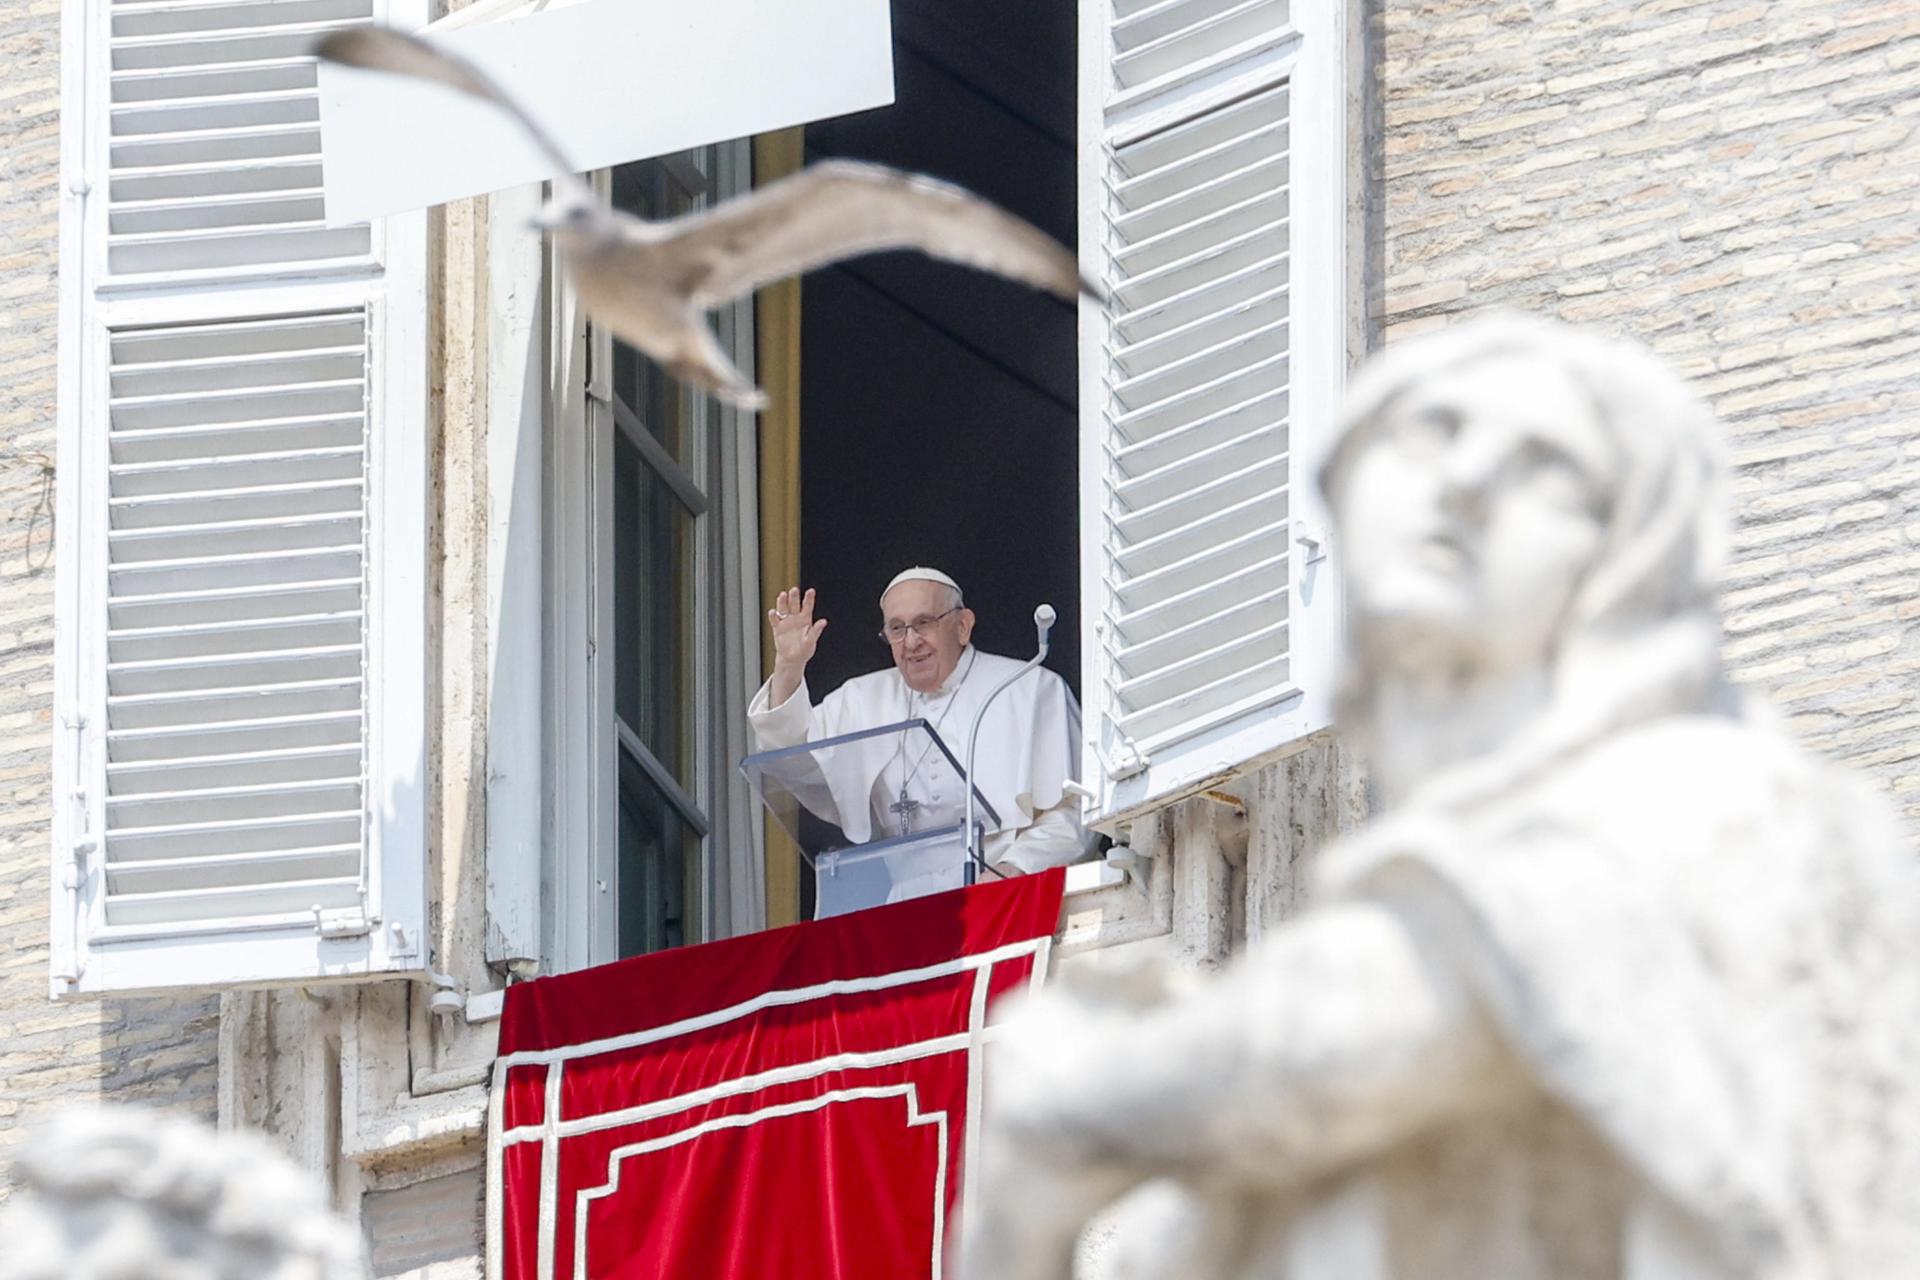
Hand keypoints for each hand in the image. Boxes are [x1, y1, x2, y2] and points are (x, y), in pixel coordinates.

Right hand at [768, 586, 825, 704]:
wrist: (792, 659)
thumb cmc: (804, 650)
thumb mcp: (812, 641)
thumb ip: (816, 631)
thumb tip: (823, 621)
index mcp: (806, 619)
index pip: (808, 606)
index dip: (809, 598)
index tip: (811, 591)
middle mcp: (795, 618)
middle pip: (795, 604)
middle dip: (794, 597)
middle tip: (794, 590)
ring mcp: (786, 622)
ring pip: (784, 609)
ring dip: (783, 602)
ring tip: (783, 595)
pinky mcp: (778, 628)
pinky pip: (775, 620)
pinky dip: (773, 616)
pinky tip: (773, 612)